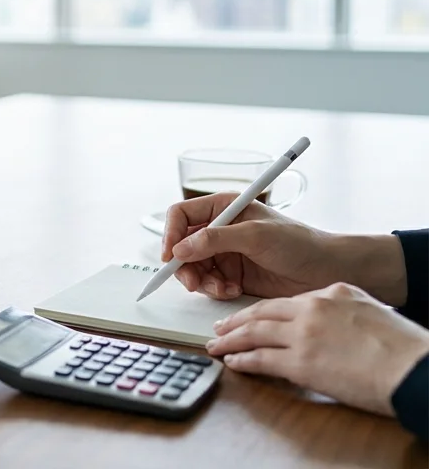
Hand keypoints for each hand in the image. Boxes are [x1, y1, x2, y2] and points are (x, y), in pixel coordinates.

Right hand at [162, 193, 361, 299]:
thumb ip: (215, 239)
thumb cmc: (300, 243)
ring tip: (220, 288)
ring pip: (192, 267)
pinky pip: (208, 283)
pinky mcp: (232, 274)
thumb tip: (180, 249)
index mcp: (224, 207)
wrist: (327, 271)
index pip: (182, 215)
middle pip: (181, 245)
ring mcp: (225, 253)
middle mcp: (220, 229)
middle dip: (184, 265)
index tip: (170, 255)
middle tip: (193, 282)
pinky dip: (215, 289)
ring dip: (201, 280)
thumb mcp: (255, 235)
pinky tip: (232, 290)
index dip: (171, 234)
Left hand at [207, 283, 428, 416]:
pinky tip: (233, 362)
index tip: (250, 316)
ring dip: (230, 340)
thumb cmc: (402, 346)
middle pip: (261, 312)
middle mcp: (312, 309)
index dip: (262, 309)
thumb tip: (327, 320)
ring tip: (216, 345)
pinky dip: (243, 360)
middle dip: (236, 320)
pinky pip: (261, 359)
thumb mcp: (368, 310)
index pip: (285, 301)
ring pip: (254, 333)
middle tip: (220, 327)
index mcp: (331, 293)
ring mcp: (304, 335)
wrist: (413, 368)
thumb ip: (341, 309)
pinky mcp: (301, 363)